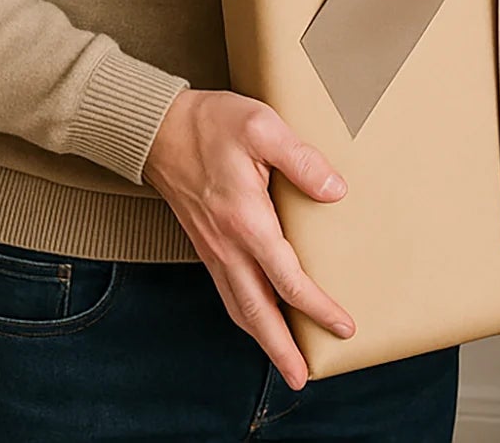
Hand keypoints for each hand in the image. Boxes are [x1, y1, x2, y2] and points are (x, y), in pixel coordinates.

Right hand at [143, 89, 353, 388]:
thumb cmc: (213, 123)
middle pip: (257, 310)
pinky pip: (226, 290)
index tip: (343, 326)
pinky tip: (256, 317)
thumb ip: (301, 159)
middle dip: (281, 348)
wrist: (157, 127)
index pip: (287, 278)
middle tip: (302, 377)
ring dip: (262, 337)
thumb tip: (336, 191)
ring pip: (238, 306)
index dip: (317, 306)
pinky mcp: (205, 242)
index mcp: (246, 220)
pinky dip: (244, 314)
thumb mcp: (263, 127)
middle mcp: (227, 244)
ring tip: (284, 361)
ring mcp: (212, 247)